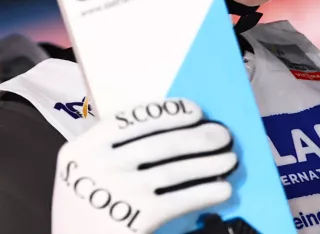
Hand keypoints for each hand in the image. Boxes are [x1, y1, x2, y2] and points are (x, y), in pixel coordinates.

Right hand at [52, 98, 237, 233]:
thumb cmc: (87, 208)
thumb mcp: (86, 172)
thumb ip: (115, 149)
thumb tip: (176, 127)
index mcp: (82, 149)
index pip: (131, 119)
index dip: (168, 112)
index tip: (195, 110)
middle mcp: (98, 167)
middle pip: (161, 143)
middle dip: (199, 137)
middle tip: (223, 135)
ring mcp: (118, 192)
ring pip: (176, 170)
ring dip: (210, 163)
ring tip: (229, 160)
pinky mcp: (137, 218)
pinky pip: (181, 199)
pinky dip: (207, 192)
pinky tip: (223, 190)